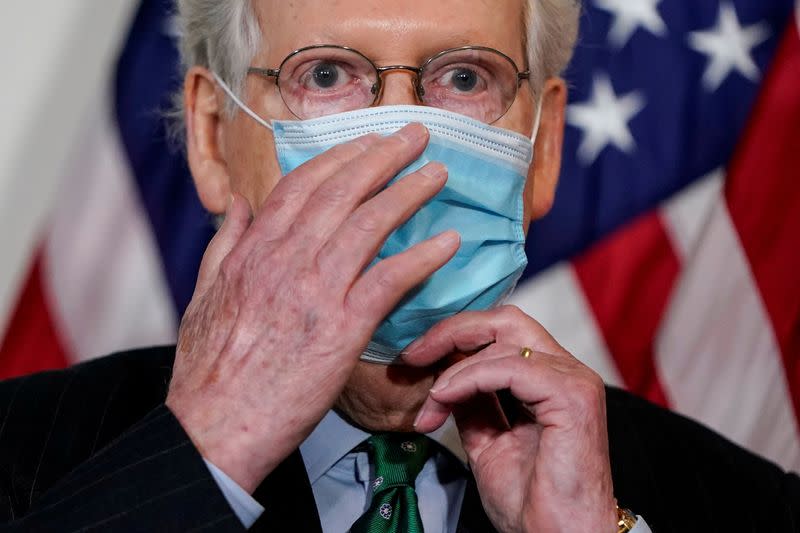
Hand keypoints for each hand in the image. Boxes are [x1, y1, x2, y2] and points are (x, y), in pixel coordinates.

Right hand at [166, 123, 459, 491]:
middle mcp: (285, 260)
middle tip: (415, 136)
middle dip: (383, 157)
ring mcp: (315, 291)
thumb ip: (224, 246)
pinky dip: (422, 257)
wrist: (214, 426)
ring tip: (438, 176)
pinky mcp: (342, 328)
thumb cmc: (209, 371)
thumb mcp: (201, 296)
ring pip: (370, 225)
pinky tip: (447, 243)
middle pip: (342, 192)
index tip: (367, 142)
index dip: (340, 158)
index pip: (302, 186)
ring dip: (409, 193)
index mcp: (253, 251)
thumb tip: (239, 206)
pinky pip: (390, 280)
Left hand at [405, 306, 616, 532]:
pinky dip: (468, 378)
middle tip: (414, 354)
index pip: (501, 331)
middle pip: (505, 319)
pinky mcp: (572, 395)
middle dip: (452, 330)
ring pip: (503, 337)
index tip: (416, 357)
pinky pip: (509, 367)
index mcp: (549, 378)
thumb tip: (442, 377)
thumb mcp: (487, 440)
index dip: (456, 336)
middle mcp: (565, 370)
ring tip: (430, 399)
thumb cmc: (532, 501)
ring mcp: (572, 379)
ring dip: (453, 366)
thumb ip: (472, 404)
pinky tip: (445, 398)